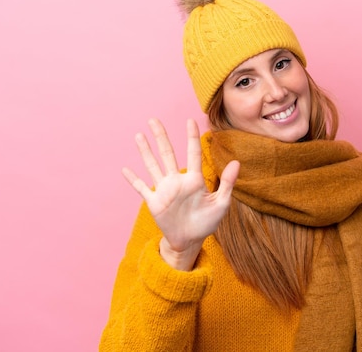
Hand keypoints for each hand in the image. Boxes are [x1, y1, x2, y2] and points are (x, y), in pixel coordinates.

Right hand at [122, 118, 239, 270]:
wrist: (191, 241)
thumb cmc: (207, 222)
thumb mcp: (221, 203)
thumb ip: (228, 183)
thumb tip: (237, 162)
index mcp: (195, 180)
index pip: (193, 153)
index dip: (191, 137)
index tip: (190, 121)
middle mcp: (178, 181)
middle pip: (168, 154)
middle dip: (161, 137)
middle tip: (154, 120)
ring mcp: (164, 190)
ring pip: (153, 166)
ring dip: (145, 151)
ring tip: (139, 135)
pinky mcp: (155, 202)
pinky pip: (142, 188)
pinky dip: (133, 180)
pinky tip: (125, 169)